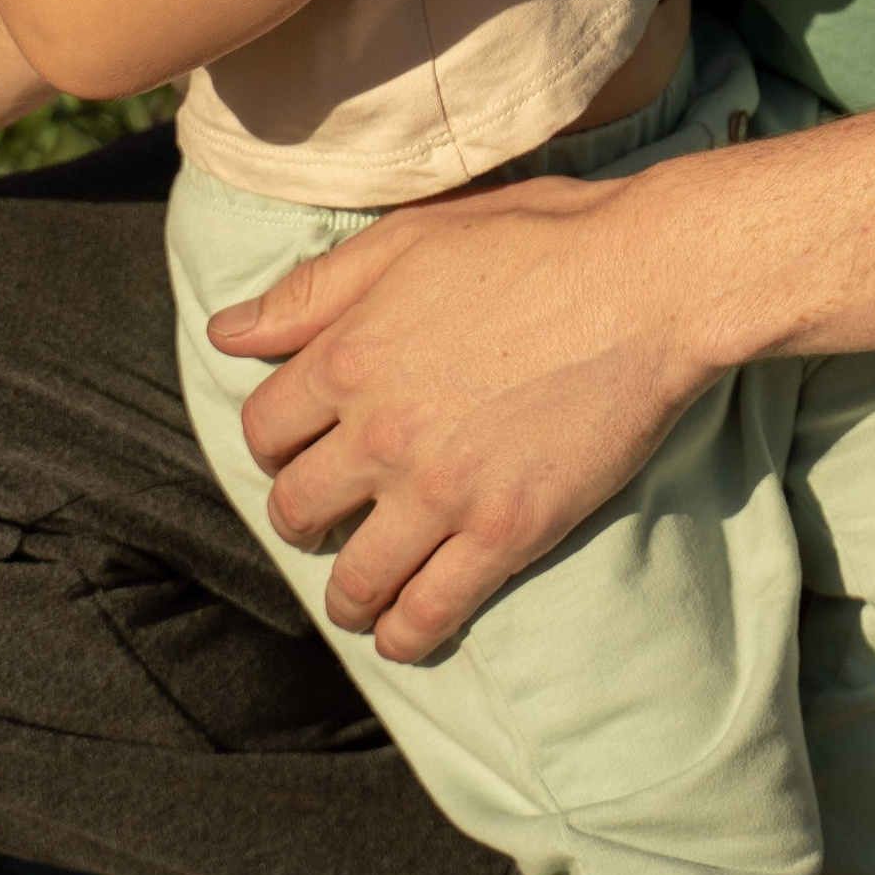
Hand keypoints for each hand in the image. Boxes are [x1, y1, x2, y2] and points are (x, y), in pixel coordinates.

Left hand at [209, 167, 710, 656]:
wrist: (648, 283)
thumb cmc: (536, 241)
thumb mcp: (409, 240)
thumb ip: (312, 291)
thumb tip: (226, 332)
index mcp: (350, 357)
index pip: (264, 430)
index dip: (273, 444)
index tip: (296, 451)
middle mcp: (382, 433)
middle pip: (297, 509)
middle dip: (302, 520)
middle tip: (327, 520)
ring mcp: (443, 491)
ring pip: (355, 578)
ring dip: (346, 595)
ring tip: (359, 595)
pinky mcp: (506, 531)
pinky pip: (431, 611)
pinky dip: (406, 635)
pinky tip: (405, 632)